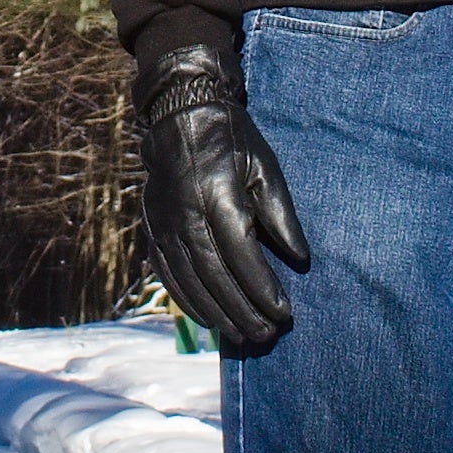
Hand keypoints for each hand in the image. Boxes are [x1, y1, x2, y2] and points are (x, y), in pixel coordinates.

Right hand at [137, 47, 312, 357]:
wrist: (177, 115)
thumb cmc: (231, 140)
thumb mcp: (265, 168)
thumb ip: (281, 216)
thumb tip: (299, 260)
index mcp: (219, 196)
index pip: (242, 255)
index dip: (263, 289)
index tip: (284, 314)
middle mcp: (187, 214)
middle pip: (216, 275)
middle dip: (243, 310)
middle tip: (266, 336)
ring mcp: (165, 223)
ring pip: (191, 280)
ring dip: (217, 313)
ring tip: (242, 336)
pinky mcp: (152, 228)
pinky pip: (168, 274)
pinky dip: (188, 301)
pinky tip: (207, 320)